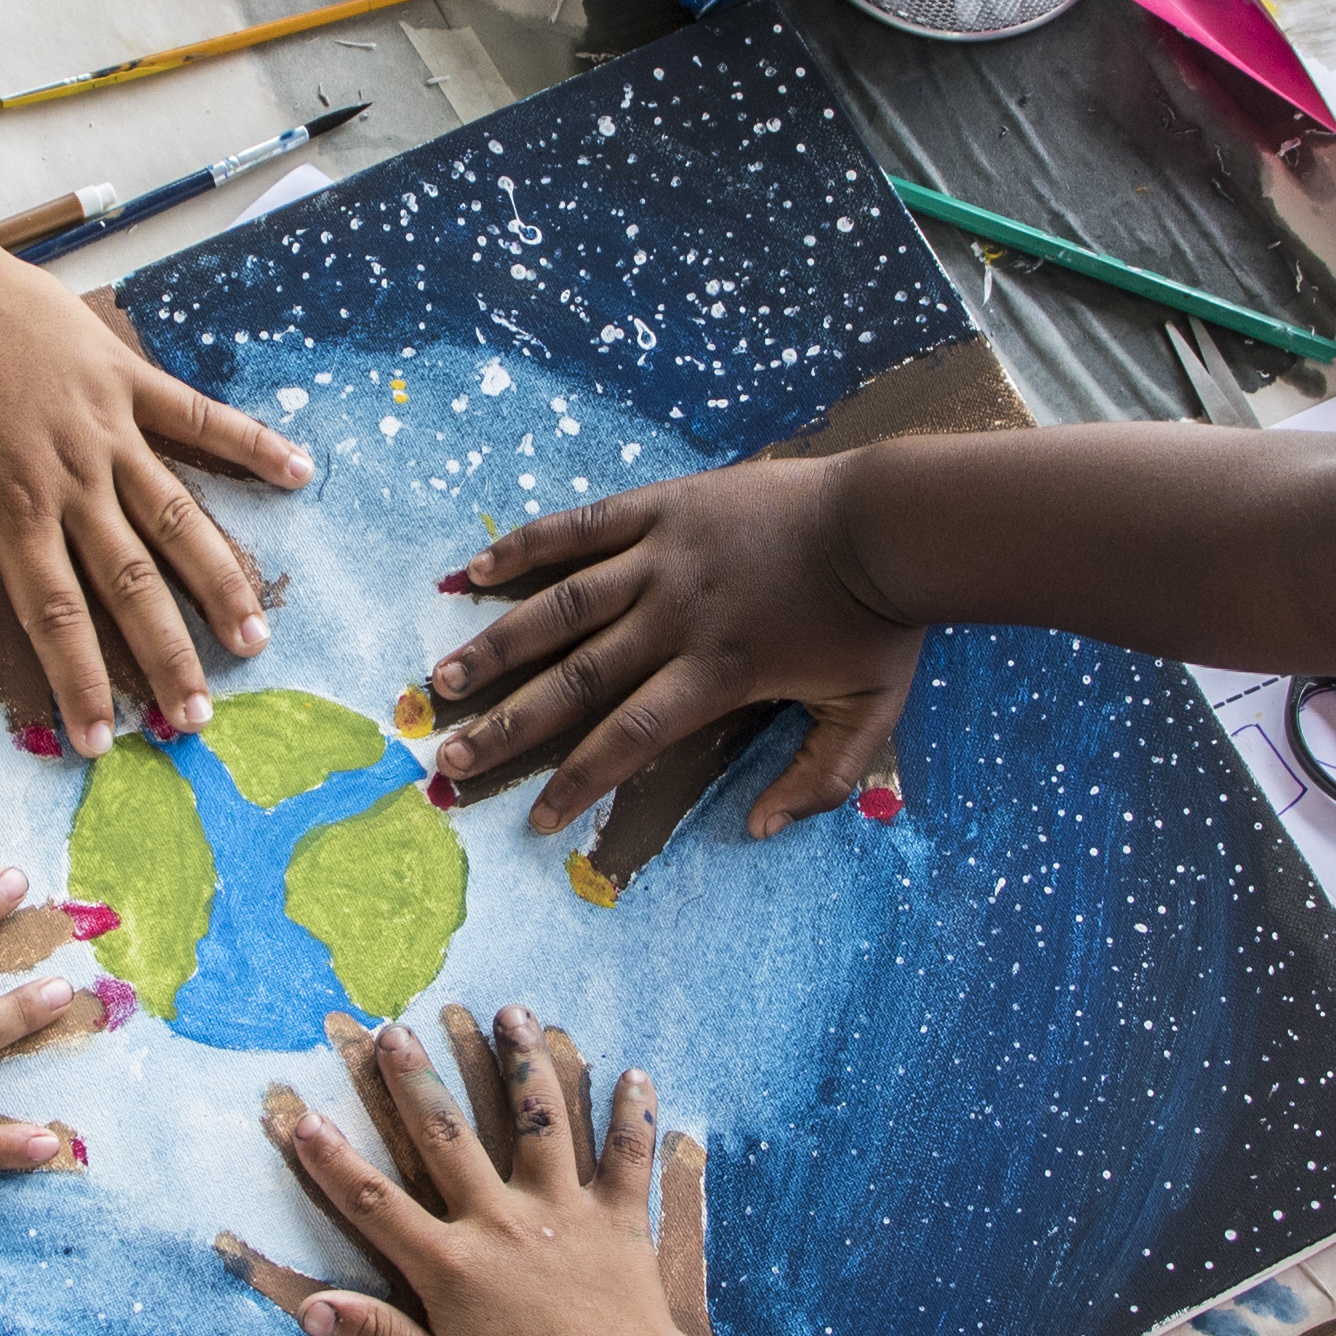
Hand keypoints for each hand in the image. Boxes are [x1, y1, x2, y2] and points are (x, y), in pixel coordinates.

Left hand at [0, 246, 311, 747]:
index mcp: (12, 513)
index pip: (53, 618)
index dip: (80, 683)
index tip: (100, 742)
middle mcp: (72, 482)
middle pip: (129, 584)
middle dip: (165, 657)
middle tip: (196, 719)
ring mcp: (108, 429)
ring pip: (177, 518)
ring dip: (218, 580)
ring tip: (256, 637)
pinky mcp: (126, 379)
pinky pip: (199, 416)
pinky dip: (249, 444)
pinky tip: (299, 473)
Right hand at [223, 1004, 746, 1335]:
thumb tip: (312, 1307)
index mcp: (452, 1265)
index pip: (376, 1203)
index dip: (332, 1160)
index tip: (300, 1113)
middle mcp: (502, 1221)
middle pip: (449, 1139)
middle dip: (417, 1081)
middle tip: (394, 1028)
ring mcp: (564, 1211)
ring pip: (540, 1123)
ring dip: (524, 1064)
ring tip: (512, 1011)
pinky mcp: (618, 1219)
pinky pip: (627, 1157)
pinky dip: (633, 1115)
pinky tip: (636, 1073)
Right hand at [427, 457, 919, 837]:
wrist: (892, 519)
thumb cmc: (883, 621)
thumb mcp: (869, 714)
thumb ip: (819, 779)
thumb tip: (758, 830)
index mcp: (718, 672)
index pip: (629, 738)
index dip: (578, 781)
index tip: (536, 819)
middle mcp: (676, 617)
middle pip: (575, 681)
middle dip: (509, 727)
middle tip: (451, 761)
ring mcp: (664, 556)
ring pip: (562, 606)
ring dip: (498, 645)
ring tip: (443, 679)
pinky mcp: (664, 505)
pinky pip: (582, 526)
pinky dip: (528, 545)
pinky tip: (477, 569)